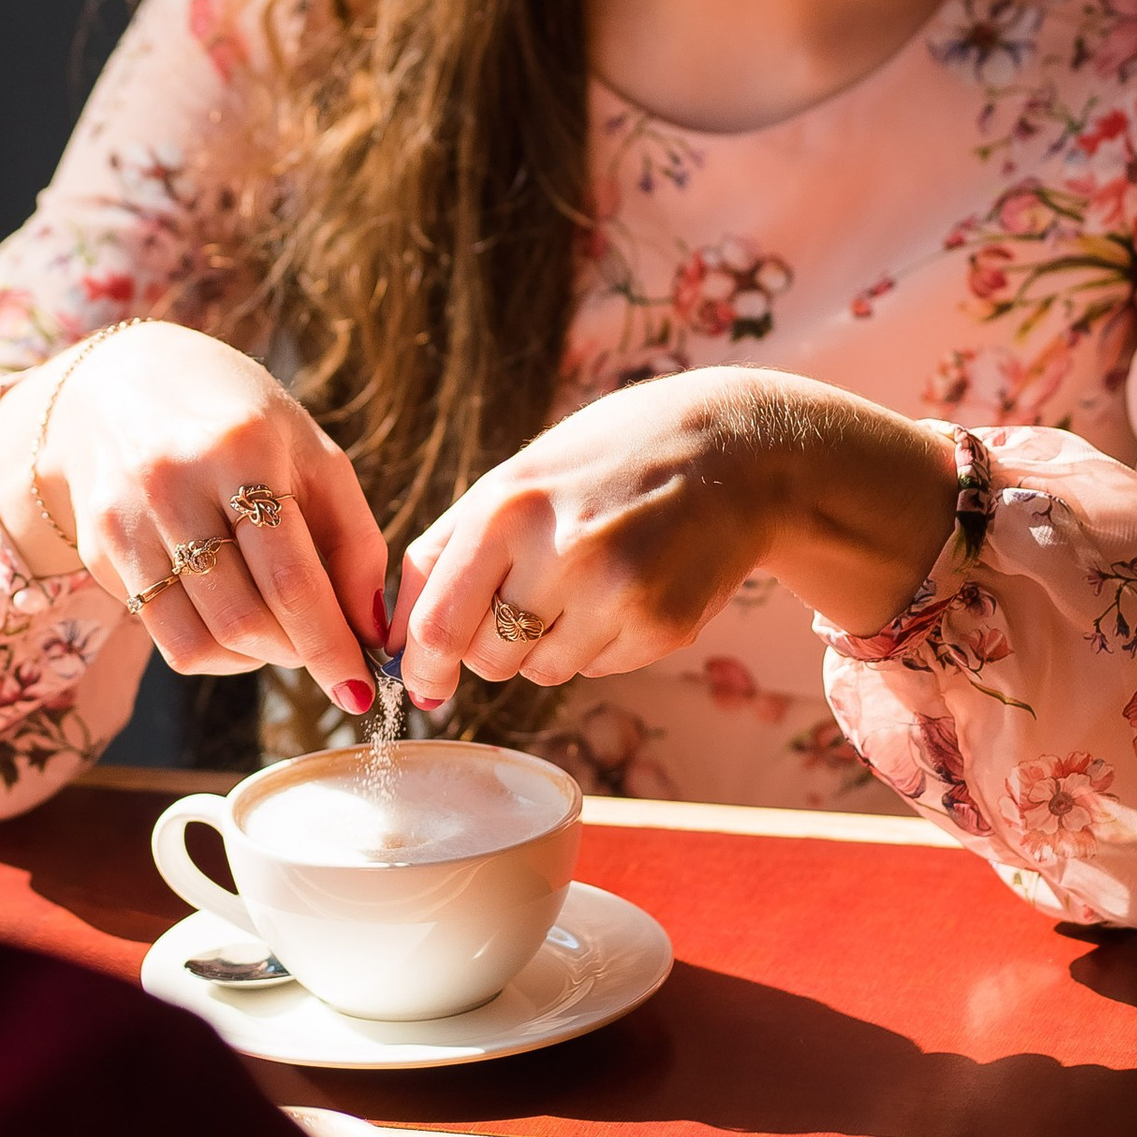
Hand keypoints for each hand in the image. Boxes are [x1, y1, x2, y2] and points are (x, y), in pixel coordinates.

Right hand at [0, 322, 384, 717]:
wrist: (122, 382)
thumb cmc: (241, 423)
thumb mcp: (313, 454)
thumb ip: (355, 540)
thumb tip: (371, 631)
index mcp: (241, 450)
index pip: (290, 579)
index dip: (329, 646)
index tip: (361, 689)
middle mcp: (171, 484)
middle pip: (242, 620)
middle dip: (295, 653)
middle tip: (322, 648)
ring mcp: (124, 520)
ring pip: (197, 642)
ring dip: (254, 659)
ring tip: (279, 631)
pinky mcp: (98, 550)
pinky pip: (164, 635)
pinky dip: (213, 649)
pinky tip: (233, 615)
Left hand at [390, 370, 953, 707]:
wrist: (737, 451)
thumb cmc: (609, 460)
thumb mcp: (519, 477)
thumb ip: (449, 549)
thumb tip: (398, 638)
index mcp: (508, 507)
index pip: (437, 625)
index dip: (421, 667)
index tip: (421, 684)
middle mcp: (561, 553)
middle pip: (485, 659)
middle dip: (491, 644)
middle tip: (526, 599)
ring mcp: (617, 595)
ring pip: (540, 672)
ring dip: (548, 644)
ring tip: (586, 580)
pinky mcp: (662, 628)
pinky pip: (595, 668)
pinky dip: (599, 643)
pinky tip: (628, 587)